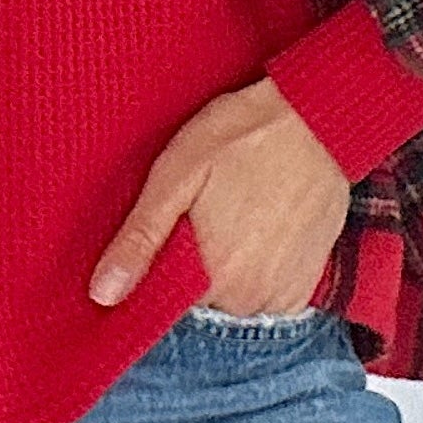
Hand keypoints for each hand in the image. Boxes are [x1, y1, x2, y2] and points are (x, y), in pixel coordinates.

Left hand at [88, 76, 348, 312]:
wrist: (319, 117)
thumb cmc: (242, 135)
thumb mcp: (176, 174)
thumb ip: (139, 239)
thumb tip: (102, 293)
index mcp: (213, 280)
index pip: (162, 304)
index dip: (156, 270)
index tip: (165, 235)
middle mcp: (252, 302)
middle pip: (200, 305)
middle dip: (191, 270)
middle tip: (202, 216)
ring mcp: (285, 297)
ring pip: (232, 303)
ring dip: (225, 273)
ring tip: (232, 219)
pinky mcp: (308, 286)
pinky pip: (267, 298)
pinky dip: (257, 273)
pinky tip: (257, 231)